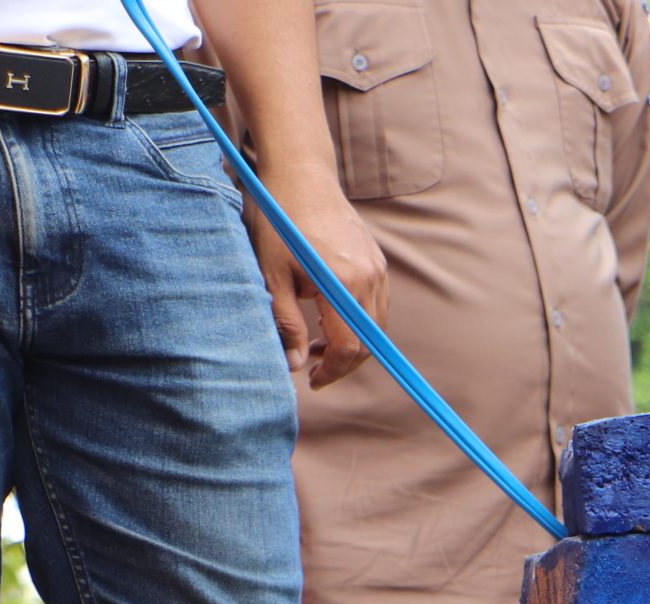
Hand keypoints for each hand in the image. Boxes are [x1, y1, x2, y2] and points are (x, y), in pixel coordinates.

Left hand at [248, 173, 385, 387]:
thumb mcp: (271, 275)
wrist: (301, 176)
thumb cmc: (279, 223)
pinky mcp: (378, 263)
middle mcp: (369, 279)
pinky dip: (359, 322)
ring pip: (376, 326)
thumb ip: (285, 323)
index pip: (348, 347)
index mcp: (342, 284)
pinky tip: (332, 318)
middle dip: (343, 363)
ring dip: (352, 343)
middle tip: (314, 368)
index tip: (312, 380)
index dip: (332, 371)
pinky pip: (377, 306)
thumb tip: (293, 365)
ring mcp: (378, 270)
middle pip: (369, 342)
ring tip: (318, 344)